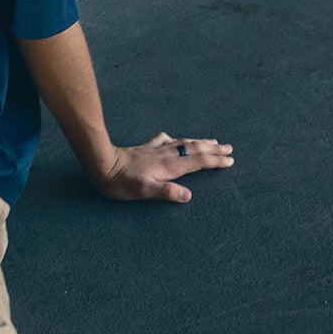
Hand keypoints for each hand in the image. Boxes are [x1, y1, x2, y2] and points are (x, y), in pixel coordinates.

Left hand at [93, 131, 233, 203]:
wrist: (102, 164)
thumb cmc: (122, 182)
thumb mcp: (144, 191)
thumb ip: (167, 192)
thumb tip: (188, 195)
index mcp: (170, 166)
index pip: (198, 162)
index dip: (215, 161)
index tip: (230, 161)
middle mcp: (166, 155)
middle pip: (195, 150)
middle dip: (213, 149)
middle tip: (229, 148)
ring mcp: (156, 150)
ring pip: (184, 143)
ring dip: (200, 142)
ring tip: (213, 140)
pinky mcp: (146, 148)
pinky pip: (166, 141)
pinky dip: (175, 139)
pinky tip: (173, 138)